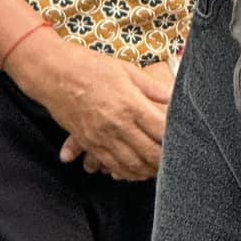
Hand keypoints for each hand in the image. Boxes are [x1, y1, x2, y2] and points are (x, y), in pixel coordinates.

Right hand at [7, 31, 170, 179]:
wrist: (55, 75)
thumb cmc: (92, 67)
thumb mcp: (126, 70)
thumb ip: (151, 87)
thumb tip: (173, 97)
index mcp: (130, 104)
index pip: (160, 130)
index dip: (175, 139)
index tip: (185, 140)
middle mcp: (118, 125)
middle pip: (149, 153)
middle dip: (164, 161)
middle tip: (175, 160)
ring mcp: (102, 138)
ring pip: (131, 165)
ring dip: (147, 171)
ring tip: (158, 169)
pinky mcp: (90, 144)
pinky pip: (111, 166)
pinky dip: (126, 172)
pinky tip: (135, 171)